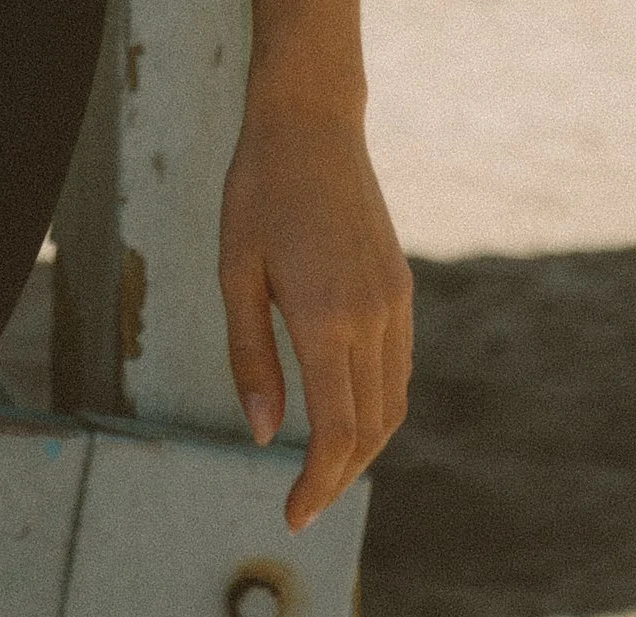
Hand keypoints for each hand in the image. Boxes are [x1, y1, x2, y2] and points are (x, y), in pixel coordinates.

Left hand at [218, 88, 411, 530]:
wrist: (311, 120)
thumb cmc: (258, 189)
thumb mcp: (235, 270)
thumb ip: (250, 357)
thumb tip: (264, 435)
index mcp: (326, 318)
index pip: (336, 433)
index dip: (318, 485)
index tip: (292, 515)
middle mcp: (372, 316)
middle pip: (370, 430)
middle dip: (339, 476)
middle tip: (302, 502)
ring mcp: (394, 300)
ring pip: (391, 404)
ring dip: (362, 445)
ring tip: (322, 466)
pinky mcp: (400, 285)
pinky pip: (397, 367)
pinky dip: (376, 404)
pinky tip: (346, 408)